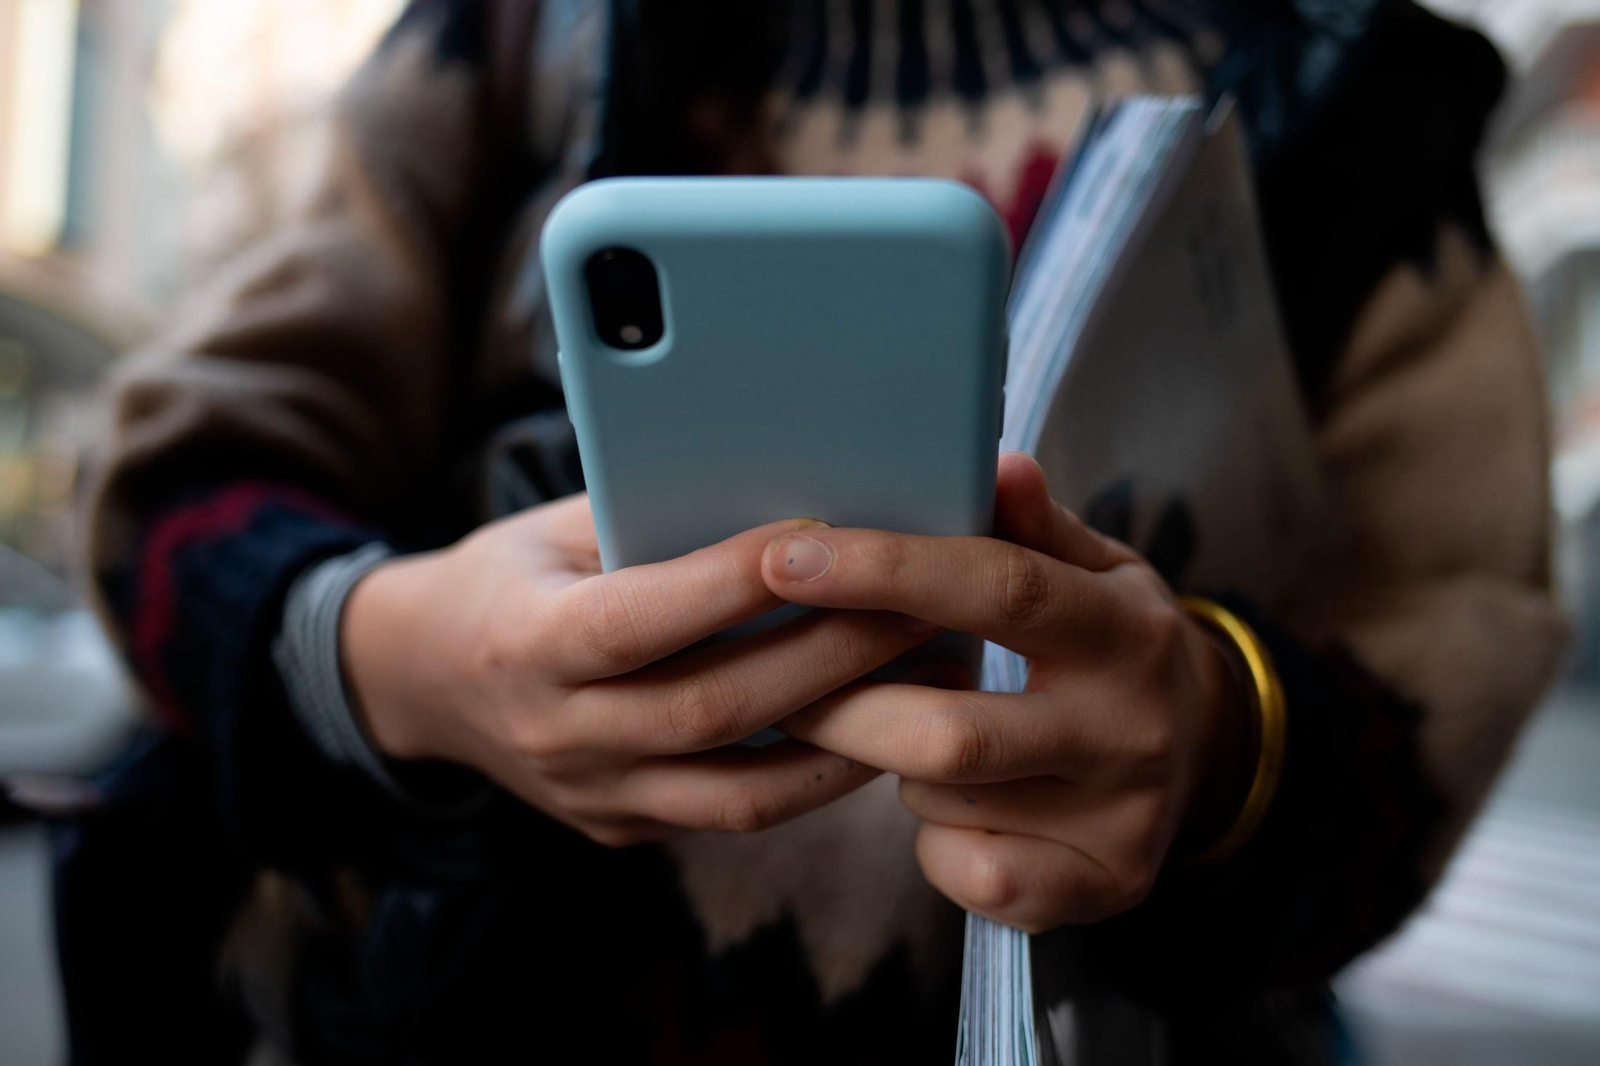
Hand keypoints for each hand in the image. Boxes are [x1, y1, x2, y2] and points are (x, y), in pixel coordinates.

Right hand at [341, 495, 941, 845]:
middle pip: (712, 709)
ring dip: (847, 735)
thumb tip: (778, 495)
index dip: (728, 583)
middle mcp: (555, 734)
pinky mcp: (625, 829)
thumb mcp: (553, 531)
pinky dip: (814, 774)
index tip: (821, 534)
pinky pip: (734, 813)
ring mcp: (592, 796)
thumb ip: (647, 521)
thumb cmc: (510, 578)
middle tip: (919, 604)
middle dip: (828, 655)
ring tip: (928, 679)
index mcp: (521, 642)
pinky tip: (878, 724)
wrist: (424, 680)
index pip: (635, 620)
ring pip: (740, 789)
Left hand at [760, 453, 1248, 931]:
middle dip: (844, 709)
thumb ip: (1034, 525)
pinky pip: (971, 874)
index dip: (885, 571)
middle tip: (784, 684)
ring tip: (898, 732)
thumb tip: (994, 461)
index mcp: (1123, 627)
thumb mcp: (1092, 568)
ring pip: (945, 800)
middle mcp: (1132, 727)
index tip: (786, 559)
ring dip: (893, 766)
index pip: (998, 590)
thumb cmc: (1109, 641)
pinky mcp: (1107, 885)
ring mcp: (1124, 817)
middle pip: (949, 731)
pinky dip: (937, 839)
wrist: (1210, 747)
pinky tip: (952, 805)